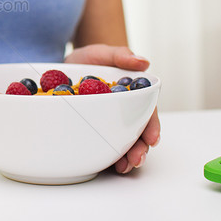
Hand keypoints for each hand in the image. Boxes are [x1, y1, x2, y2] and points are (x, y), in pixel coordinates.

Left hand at [64, 44, 160, 173]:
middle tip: (137, 159)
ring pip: (122, 142)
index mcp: (134, 95)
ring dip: (127, 157)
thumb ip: (122, 56)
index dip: (152, 126)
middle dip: (140, 148)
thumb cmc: (92, 58)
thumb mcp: (105, 53)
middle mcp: (125, 112)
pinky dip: (106, 156)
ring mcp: (109, 122)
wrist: (68, 65)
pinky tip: (107, 165)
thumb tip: (144, 62)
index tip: (152, 138)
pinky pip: (102, 144)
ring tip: (124, 167)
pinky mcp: (94, 128)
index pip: (147, 112)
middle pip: (138, 132)